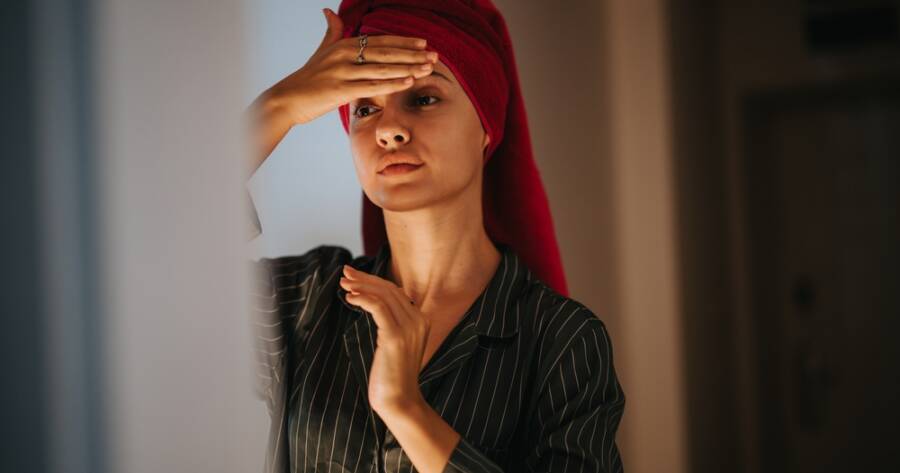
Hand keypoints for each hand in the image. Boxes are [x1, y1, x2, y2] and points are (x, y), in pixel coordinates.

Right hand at [263, 8, 437, 125]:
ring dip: (408, 68)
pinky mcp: (340, 90)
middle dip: (413, 55)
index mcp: (344, 44)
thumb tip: (328, 11)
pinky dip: (392, 83)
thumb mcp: (321, 51)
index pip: (380, 41)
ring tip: (428, 69)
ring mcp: (342, 72)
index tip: (424, 44)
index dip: (403, 42)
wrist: (287, 98)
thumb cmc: (308, 77)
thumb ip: (332, 32)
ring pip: (382, 69)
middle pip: (386, 53)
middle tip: (434, 56)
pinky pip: (372, 86)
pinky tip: (408, 82)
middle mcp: (344, 54)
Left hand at [339, 264, 430, 413]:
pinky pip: (377, 307)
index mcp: (421, 320)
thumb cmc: (392, 376)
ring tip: (343, 284)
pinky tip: (350, 298)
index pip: (395, 291)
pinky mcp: (395, 336)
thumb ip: (391, 325)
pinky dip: (362, 298)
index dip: (374, 281)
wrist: (400, 402)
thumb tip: (373, 306)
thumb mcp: (394, 345)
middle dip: (365, 279)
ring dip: (361, 286)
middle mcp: (418, 320)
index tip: (354, 278)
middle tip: (344, 273)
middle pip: (389, 289)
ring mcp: (409, 328)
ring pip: (383, 295)